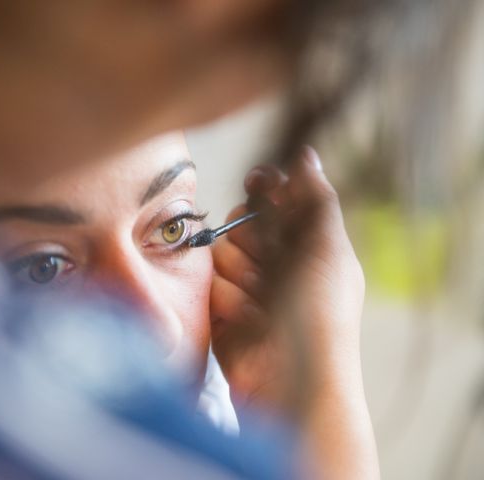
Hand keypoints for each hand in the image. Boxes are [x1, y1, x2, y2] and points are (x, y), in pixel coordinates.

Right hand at [211, 146, 377, 479]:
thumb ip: (316, 200)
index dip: (265, 187)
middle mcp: (275, 260)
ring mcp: (246, 284)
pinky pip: (210, 283)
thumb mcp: (328, 250)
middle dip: (254, 240)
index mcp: (307, 244)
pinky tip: (247, 321)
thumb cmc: (320, 316)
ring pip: (222, 250)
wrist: (292, 381)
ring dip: (242, 277)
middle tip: (271, 267)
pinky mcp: (221, 307)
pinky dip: (228, 301)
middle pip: (242, 220)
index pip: (277, 199)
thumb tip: (306, 154)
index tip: (256, 180)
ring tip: (262, 305)